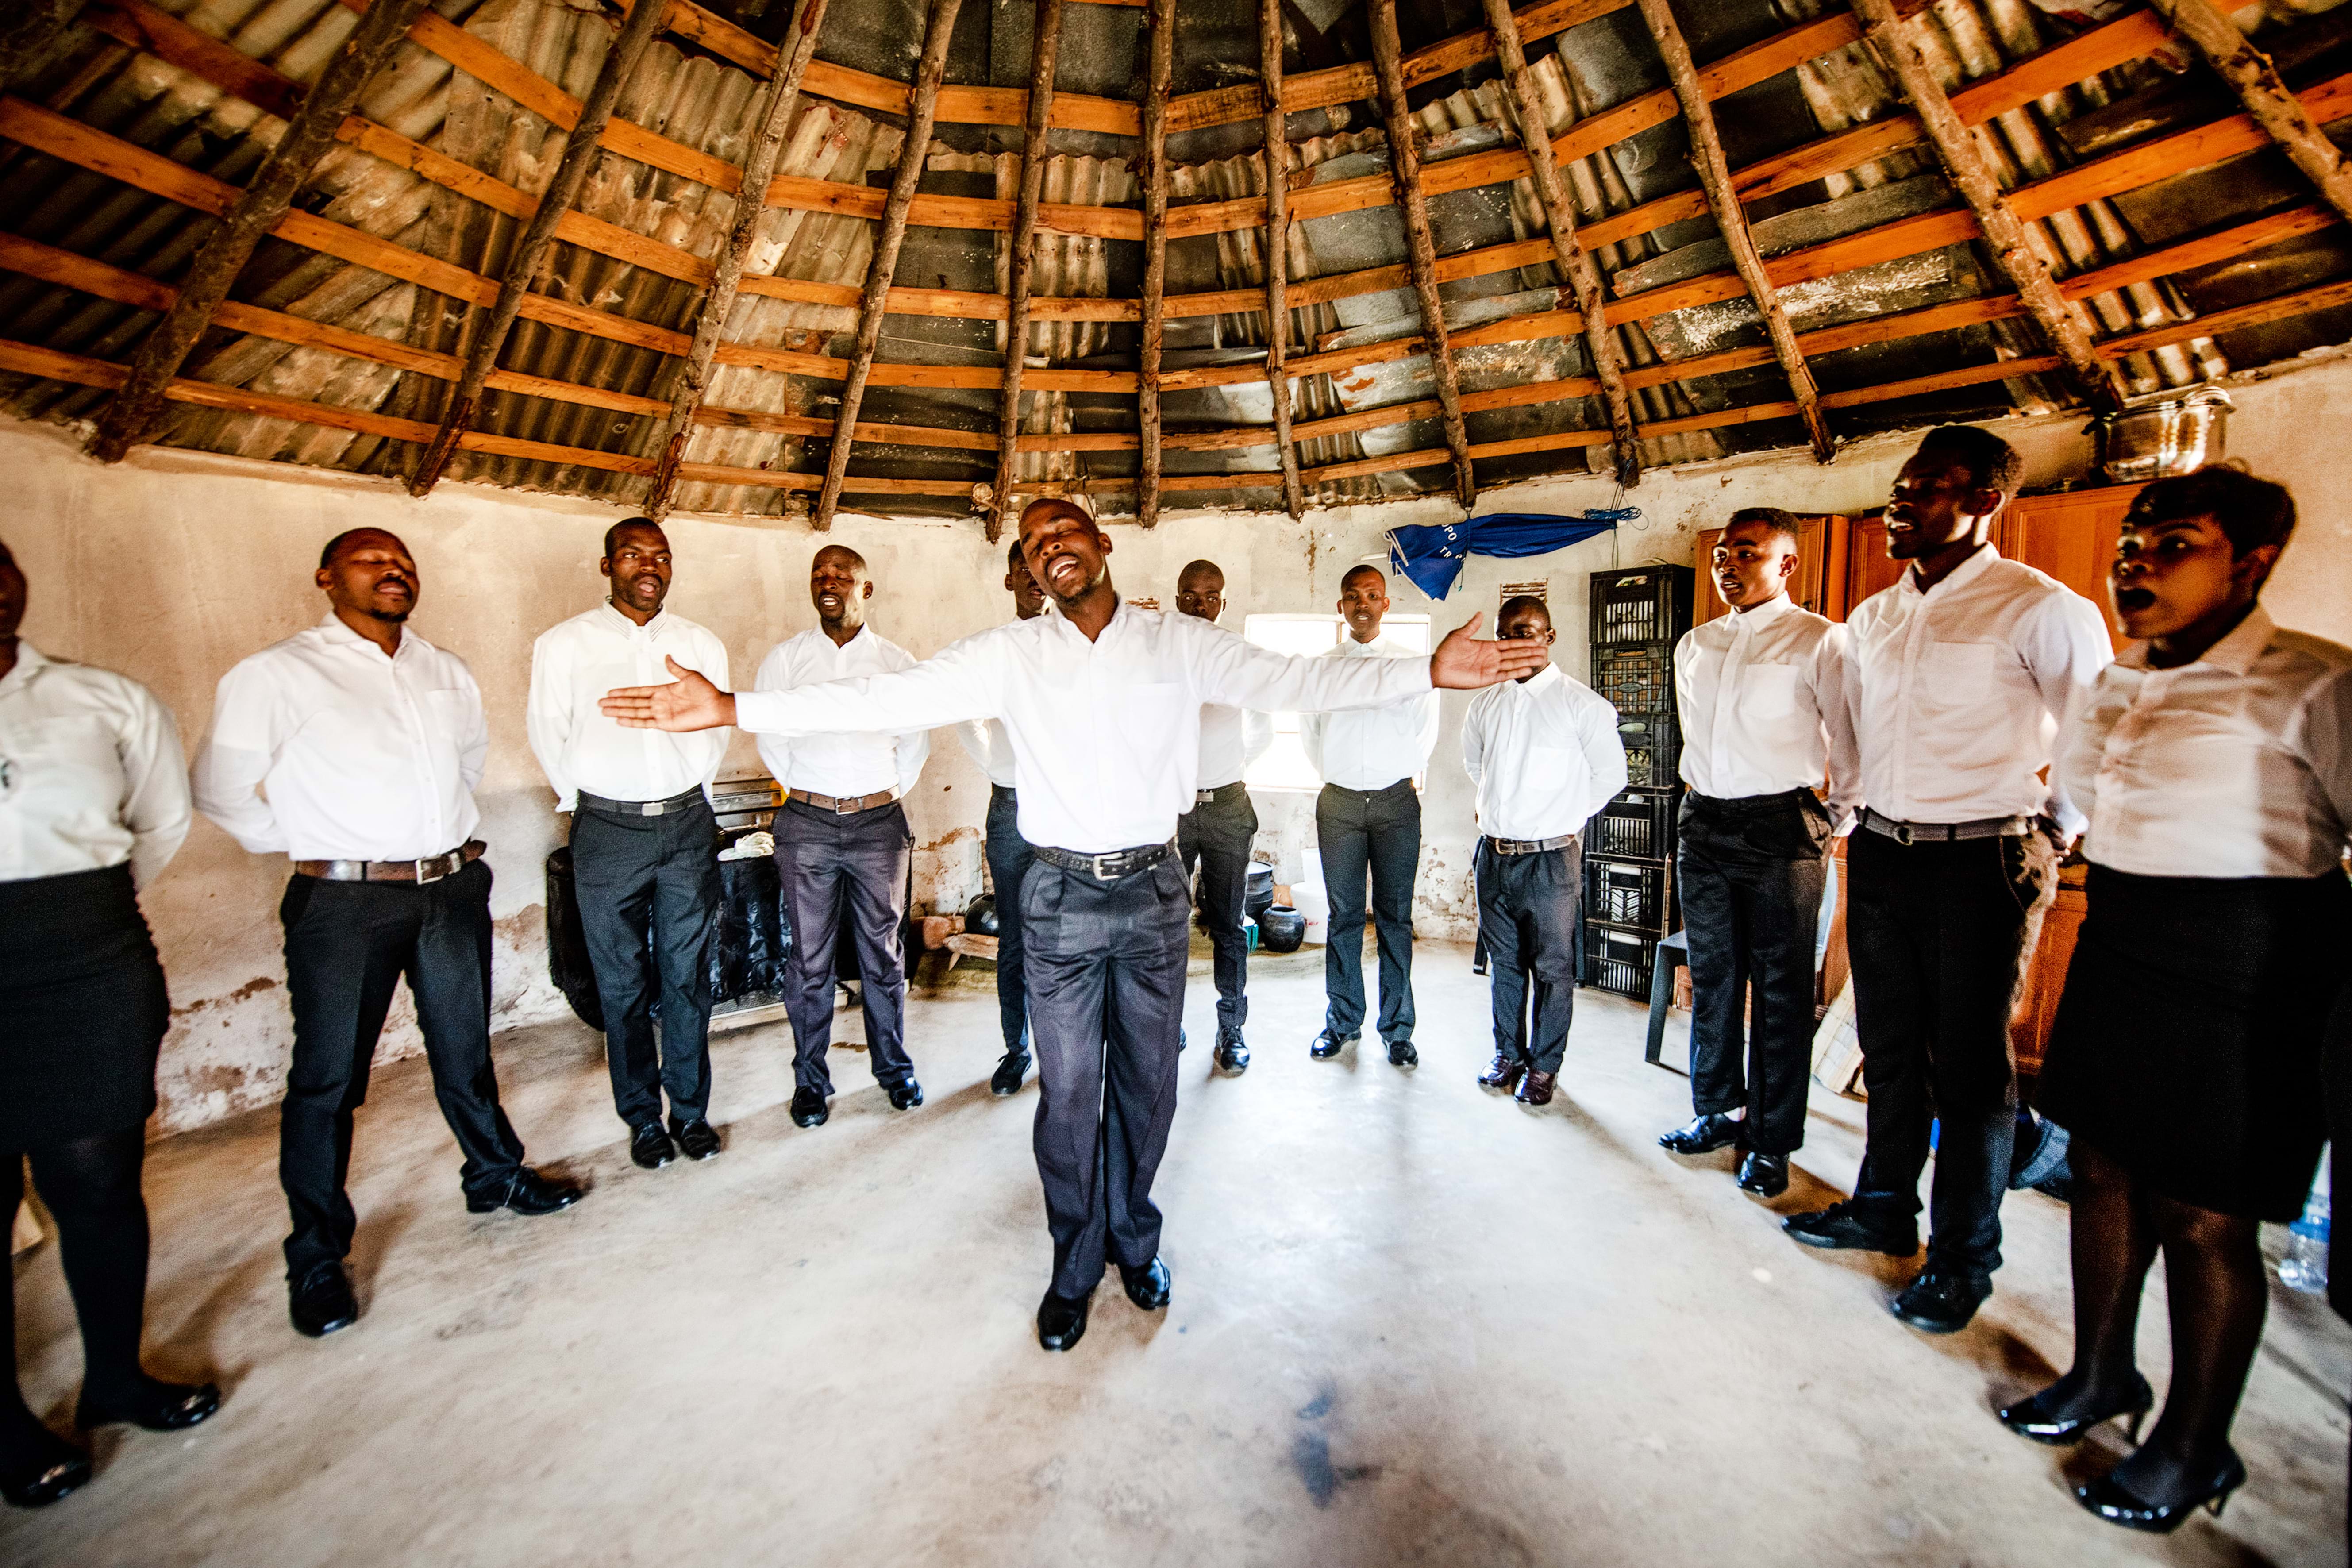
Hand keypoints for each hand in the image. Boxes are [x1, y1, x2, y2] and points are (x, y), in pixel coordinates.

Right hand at [599, 656, 736, 730]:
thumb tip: (667, 657)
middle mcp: (659, 703)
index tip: (611, 692)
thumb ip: (675, 668)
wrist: (717, 706)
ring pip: (635, 712)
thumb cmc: (706, 691)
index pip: (638, 692)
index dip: (624, 692)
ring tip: (605, 711)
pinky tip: (620, 720)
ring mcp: (661, 714)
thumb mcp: (689, 675)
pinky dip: (632, 722)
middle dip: (616, 702)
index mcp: (663, 691)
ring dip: (620, 711)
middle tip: (600, 703)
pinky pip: (645, 723)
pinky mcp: (666, 724)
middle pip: (632, 702)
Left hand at [1430, 614, 1550, 688]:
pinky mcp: (1486, 678)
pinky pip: (1504, 675)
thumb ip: (1472, 626)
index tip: (1535, 641)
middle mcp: (1492, 657)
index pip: (1510, 644)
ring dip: (1527, 661)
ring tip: (1541, 659)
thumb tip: (1479, 613)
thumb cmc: (1446, 652)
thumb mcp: (1459, 635)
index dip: (1523, 642)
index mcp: (1488, 646)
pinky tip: (1526, 669)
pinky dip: (1515, 672)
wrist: (1437, 668)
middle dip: (1530, 652)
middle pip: (1516, 654)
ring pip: (1513, 664)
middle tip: (1545, 650)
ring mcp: (1490, 668)